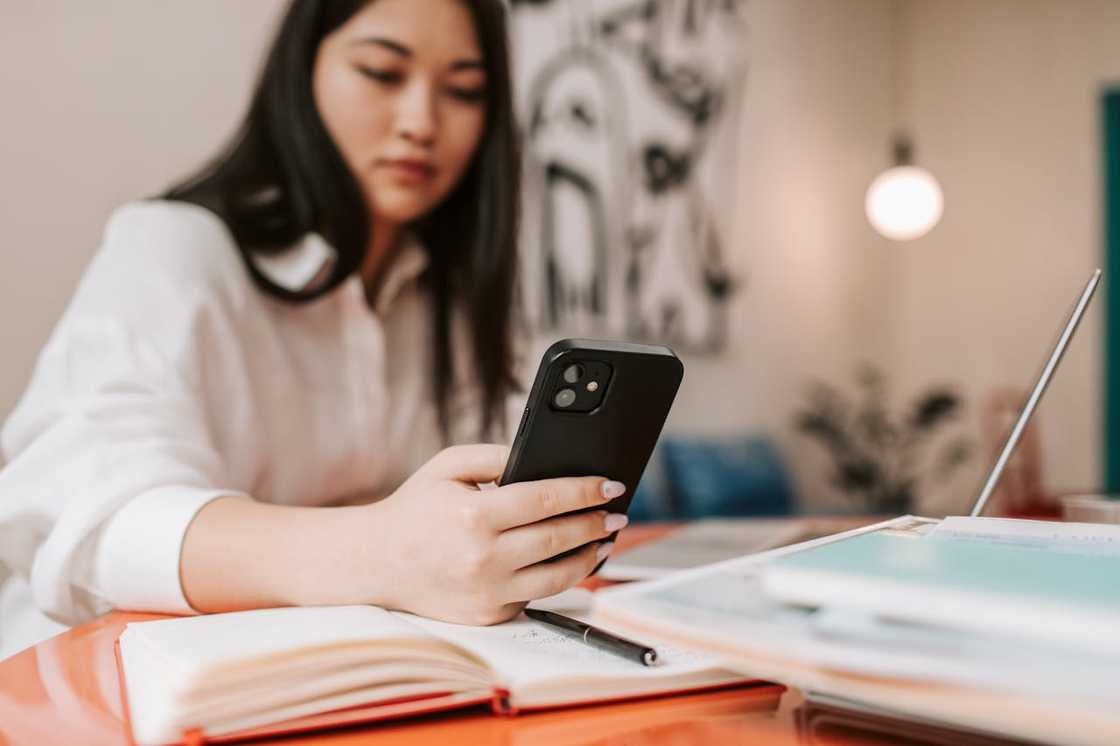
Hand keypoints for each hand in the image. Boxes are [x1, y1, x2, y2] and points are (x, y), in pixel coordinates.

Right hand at [364, 445, 626, 624]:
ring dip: (590, 556)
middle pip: (560, 539)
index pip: (547, 500)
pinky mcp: (489, 615)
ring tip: (605, 539)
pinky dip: (559, 577)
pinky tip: (573, 561)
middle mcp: (483, 559)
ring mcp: (488, 592)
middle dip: (596, 524)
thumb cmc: (415, 509)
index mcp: (474, 517)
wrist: (375, 562)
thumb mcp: (448, 466)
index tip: (611, 484)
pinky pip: (536, 595)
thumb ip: (496, 455)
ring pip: (558, 576)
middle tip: (618, 513)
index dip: (585, 491)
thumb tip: (543, 459)